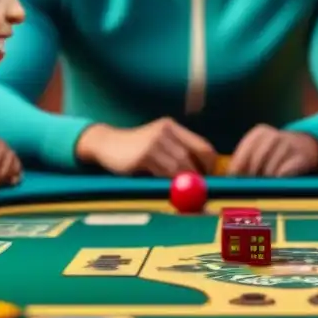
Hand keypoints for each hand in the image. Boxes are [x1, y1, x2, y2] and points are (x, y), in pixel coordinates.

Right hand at [75, 118, 216, 176]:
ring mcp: (153, 142)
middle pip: (191, 156)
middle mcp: (165, 131)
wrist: (106, 143)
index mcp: (172, 126)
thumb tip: (201, 174)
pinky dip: (169, 182)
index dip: (210, 163)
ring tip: (186, 191)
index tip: (211, 177)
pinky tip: (169, 188)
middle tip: (201, 189)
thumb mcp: (158, 142)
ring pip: (178, 166)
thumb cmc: (136, 148)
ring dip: (184, 181)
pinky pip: (163, 173)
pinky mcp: (143, 156)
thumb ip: (177, 151)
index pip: (202, 144)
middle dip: (199, 175)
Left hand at [228, 125, 317, 176]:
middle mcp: (273, 135)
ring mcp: (288, 145)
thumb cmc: (274, 153)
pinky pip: (283, 174)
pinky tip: (279, 179)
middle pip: (254, 164)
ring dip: (267, 181)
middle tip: (252, 186)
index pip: (242, 155)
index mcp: (259, 132)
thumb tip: (229, 179)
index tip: (234, 182)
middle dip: (251, 178)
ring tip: (268, 181)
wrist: (305, 145)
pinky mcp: (301, 157)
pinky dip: (279, 180)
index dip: (237, 170)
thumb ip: (243, 161)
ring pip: (269, 171)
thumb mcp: (259, 149)